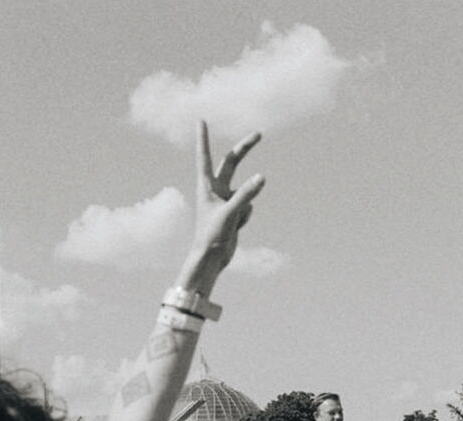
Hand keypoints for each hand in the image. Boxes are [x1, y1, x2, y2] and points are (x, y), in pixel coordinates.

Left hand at [178, 122, 264, 296]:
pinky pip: (248, 208)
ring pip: (246, 193)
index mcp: (206, 186)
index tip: (200, 120)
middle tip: (259, 134)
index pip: (205, 156)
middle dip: (245, 149)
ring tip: (230, 224)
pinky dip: (245, 218)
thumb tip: (262, 177)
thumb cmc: (212, 236)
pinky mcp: (234, 210)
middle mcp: (215, 189)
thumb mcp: (231, 213)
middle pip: (232, 163)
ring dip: (244, 206)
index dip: (203, 138)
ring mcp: (226, 199)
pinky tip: (234, 229)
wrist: (212, 258)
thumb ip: (246, 194)